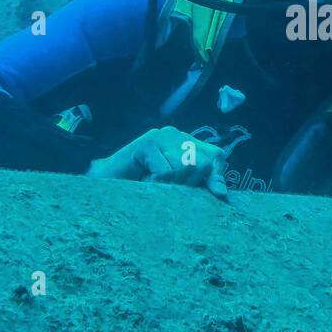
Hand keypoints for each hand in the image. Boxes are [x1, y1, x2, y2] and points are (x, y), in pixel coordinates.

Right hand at [88, 126, 228, 199]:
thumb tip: (223, 193)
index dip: (215, 177)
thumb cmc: (146, 189)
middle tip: (168, 188)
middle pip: (201, 164)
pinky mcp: (147, 142)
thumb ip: (201, 186)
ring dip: (170, 185)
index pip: (216, 156)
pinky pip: (165, 171)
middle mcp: (178, 136)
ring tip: (154, 184)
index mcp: (189, 144)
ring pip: (185, 167)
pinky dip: (156, 183)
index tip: (217, 196)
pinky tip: (143, 180)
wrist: (108, 186)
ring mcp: (161, 136)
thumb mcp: (179, 188)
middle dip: (187, 184)